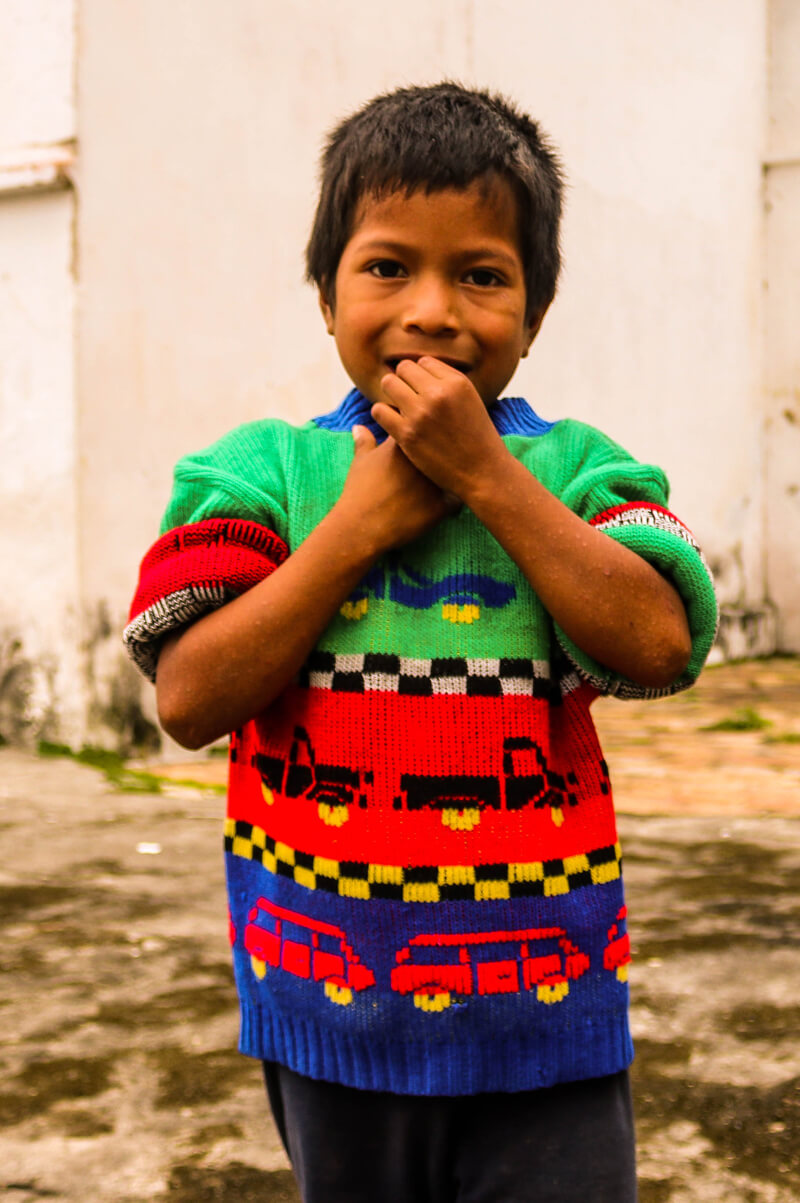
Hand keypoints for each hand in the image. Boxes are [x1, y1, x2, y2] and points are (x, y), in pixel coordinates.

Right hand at [336, 424, 455, 552]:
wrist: (361, 524)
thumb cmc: (359, 491)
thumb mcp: (360, 462)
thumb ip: (364, 441)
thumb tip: (358, 426)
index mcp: (406, 441)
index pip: (425, 429)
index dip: (425, 438)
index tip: (421, 448)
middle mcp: (426, 457)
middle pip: (445, 450)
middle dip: (442, 457)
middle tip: (431, 471)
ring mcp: (436, 480)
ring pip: (457, 474)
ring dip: (452, 479)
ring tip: (442, 488)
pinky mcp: (442, 504)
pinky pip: (458, 501)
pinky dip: (454, 503)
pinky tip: (445, 507)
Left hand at [371, 356, 507, 498]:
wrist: (483, 473)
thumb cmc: (477, 439)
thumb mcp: (471, 401)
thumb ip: (448, 383)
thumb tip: (420, 367)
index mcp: (456, 382)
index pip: (423, 362)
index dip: (420, 377)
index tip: (424, 393)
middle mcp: (438, 393)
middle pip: (403, 368)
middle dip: (403, 381)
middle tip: (408, 400)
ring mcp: (421, 413)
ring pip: (388, 384)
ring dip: (391, 394)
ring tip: (399, 408)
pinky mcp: (407, 434)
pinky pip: (380, 410)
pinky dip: (383, 414)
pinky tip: (393, 423)